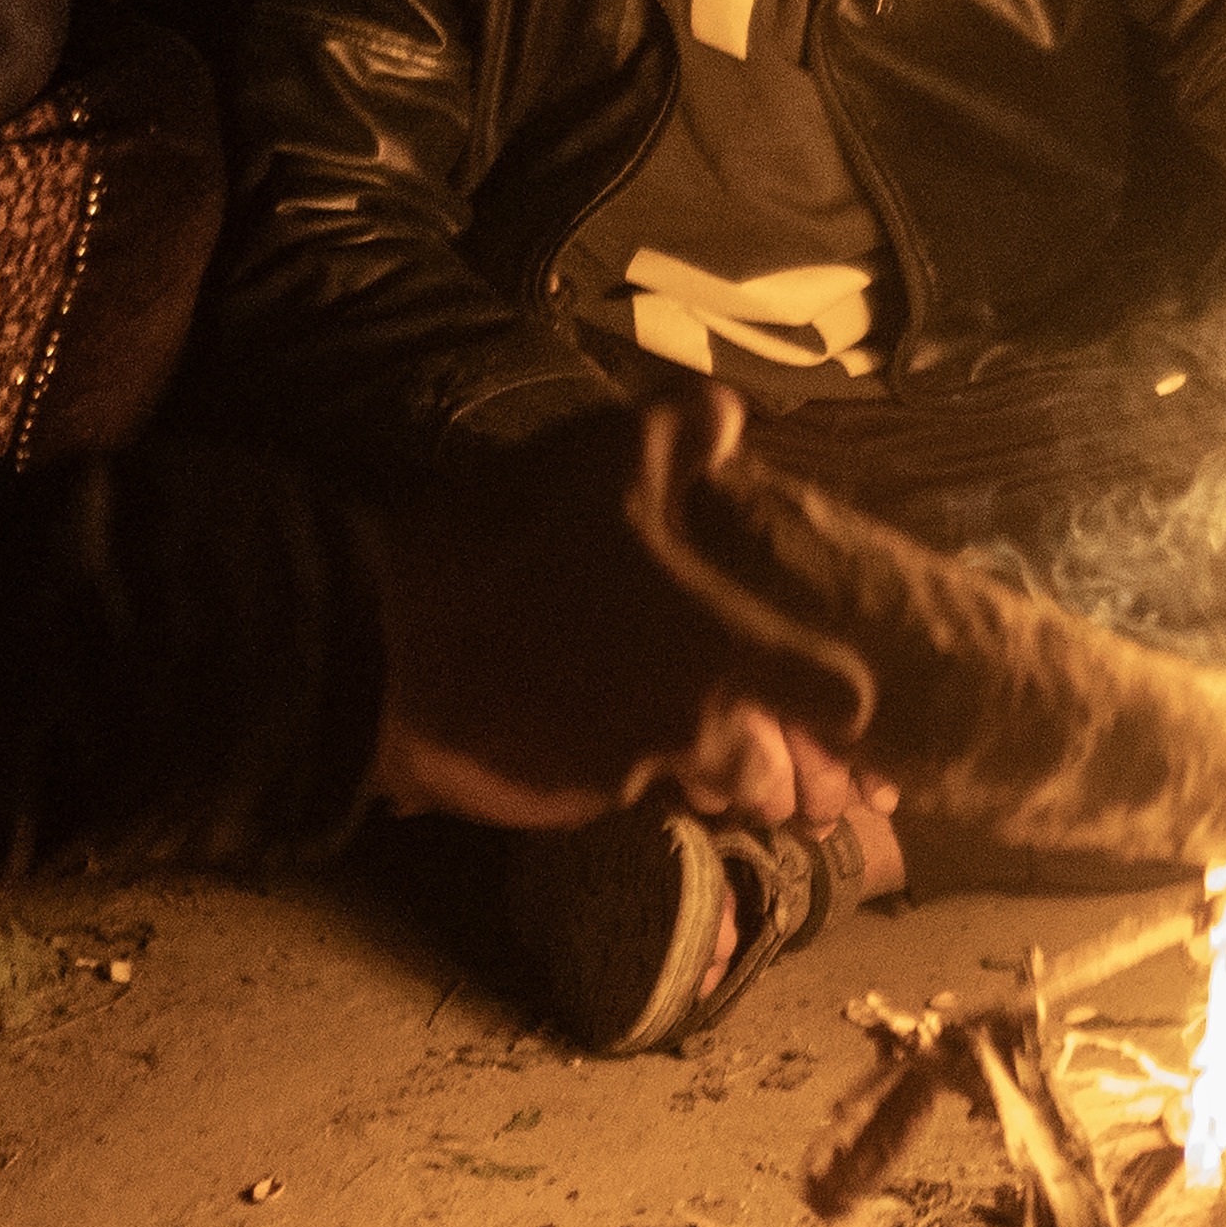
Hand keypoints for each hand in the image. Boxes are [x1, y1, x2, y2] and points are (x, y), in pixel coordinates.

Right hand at [361, 390, 892, 831]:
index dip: (838, 691)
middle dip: (749, 748)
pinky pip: (593, 792)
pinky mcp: (549, 809)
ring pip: (674, 782)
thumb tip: (731, 417)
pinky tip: (543, 709)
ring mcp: (618, 780)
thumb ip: (689, 431)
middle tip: (705, 698)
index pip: (843, 700)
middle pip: (762, 771)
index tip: (815, 676)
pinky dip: (582, 760)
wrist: (382, 635)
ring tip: (611, 695)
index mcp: (723, 650)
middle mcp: (688, 731)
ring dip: (663, 753)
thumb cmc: (514, 541)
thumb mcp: (607, 452)